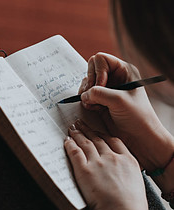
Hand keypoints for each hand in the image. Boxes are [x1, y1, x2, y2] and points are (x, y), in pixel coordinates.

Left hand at [64, 119, 147, 209]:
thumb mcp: (136, 182)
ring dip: (77, 134)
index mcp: (127, 159)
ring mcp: (97, 162)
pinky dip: (70, 145)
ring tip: (72, 128)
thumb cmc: (131, 205)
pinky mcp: (84, 170)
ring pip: (85, 142)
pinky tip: (67, 140)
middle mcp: (112, 157)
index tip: (97, 130)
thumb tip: (119, 171)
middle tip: (80, 123)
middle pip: (97, 138)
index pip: (113, 140)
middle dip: (87, 129)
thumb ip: (126, 172)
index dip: (102, 133)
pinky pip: (75, 152)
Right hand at [79, 52, 173, 172]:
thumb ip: (98, 93)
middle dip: (89, 83)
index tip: (101, 86)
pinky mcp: (100, 101)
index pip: (101, 59)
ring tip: (95, 105)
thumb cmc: (137, 116)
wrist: (138, 136)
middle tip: (93, 96)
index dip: (97, 72)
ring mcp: (106, 90)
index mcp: (123, 71)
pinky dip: (87, 102)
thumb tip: (83, 94)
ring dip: (87, 94)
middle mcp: (113, 78)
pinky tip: (96, 109)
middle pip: (90, 70)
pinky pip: (86, 96)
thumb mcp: (118, 100)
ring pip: (86, 84)